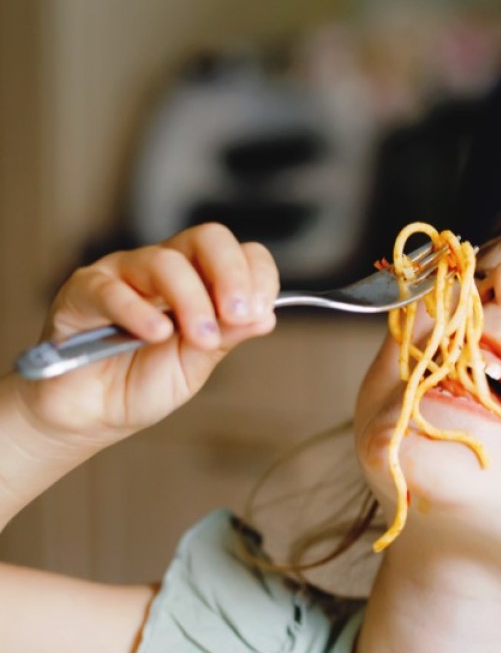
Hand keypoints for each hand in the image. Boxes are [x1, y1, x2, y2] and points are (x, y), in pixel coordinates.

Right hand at [16, 224, 277, 443]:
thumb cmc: (142, 382)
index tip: (260, 311)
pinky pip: (112, 289)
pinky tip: (157, 335)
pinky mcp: (83, 291)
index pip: (238, 253)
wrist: (92, 413)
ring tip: (201, 338)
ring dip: (192, 300)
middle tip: (237, 314)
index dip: (256, 275)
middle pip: (205, 239)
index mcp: (198, 281)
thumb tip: (266, 315)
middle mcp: (162, 269)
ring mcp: (122, 274)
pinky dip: (139, 312)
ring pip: (164, 262)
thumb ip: (228, 337)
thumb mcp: (197, 363)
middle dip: (230, 274)